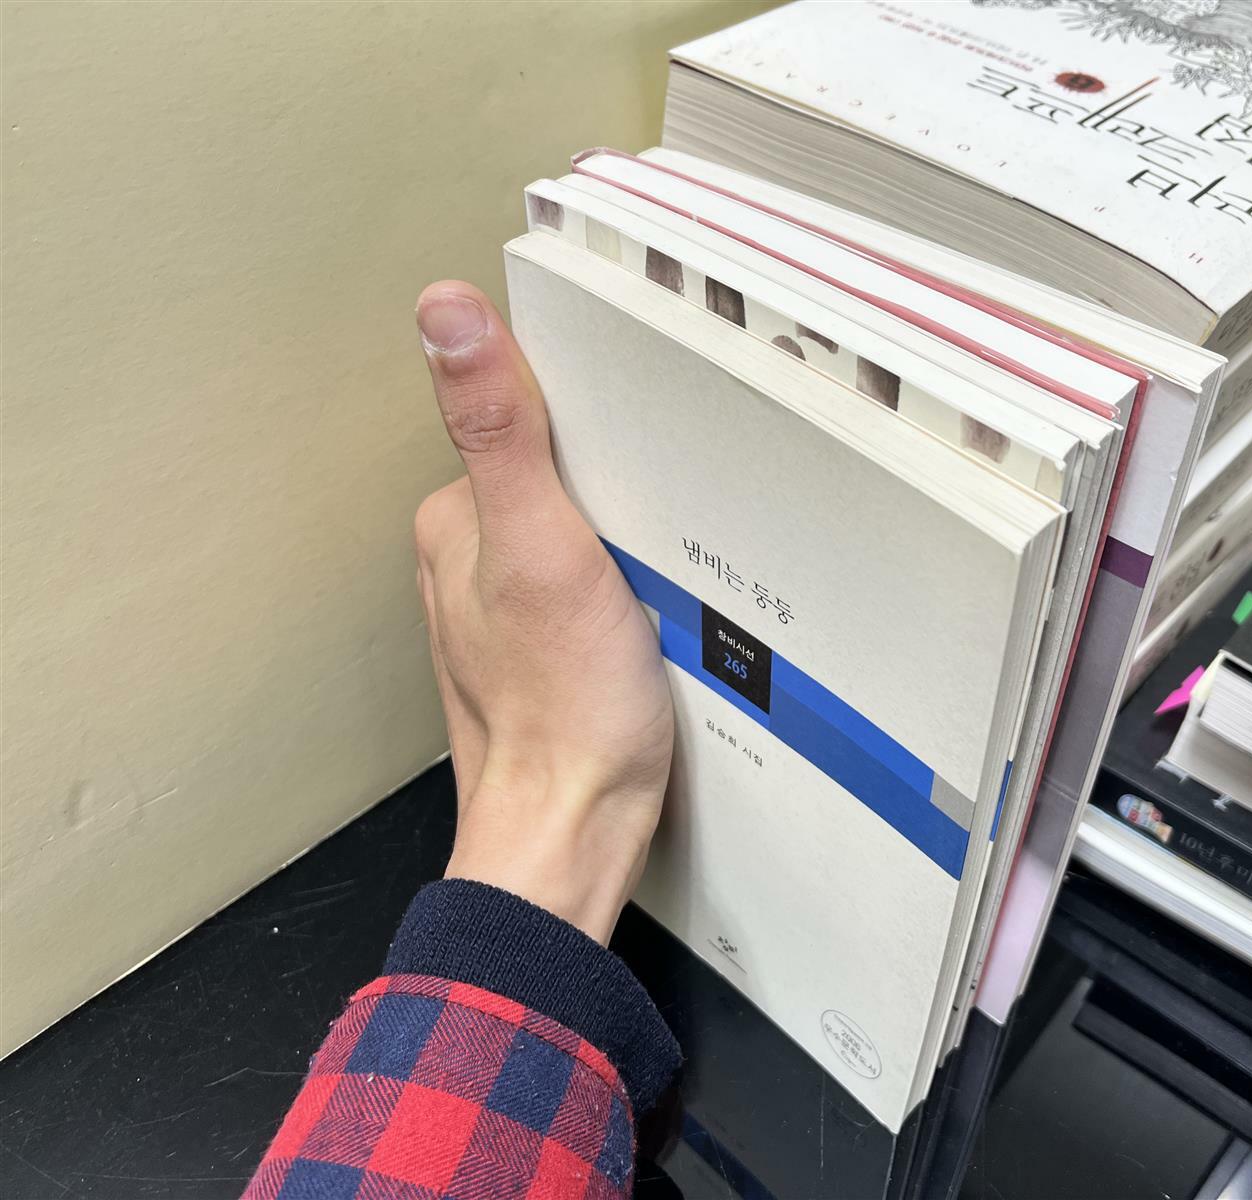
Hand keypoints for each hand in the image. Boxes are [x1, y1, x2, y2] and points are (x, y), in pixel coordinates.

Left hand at [411, 281, 673, 943]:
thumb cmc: (563, 707)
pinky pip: (596, 584)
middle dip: (620, 483)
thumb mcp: (543, 548)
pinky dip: (633, 584)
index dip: (596, 420)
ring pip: (583, 532)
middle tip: (669, 515)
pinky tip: (657, 608)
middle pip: (561, 475)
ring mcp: (505, 609)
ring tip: (667, 564)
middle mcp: (468, 559)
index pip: (526, 421)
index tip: (649, 436)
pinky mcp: (547, 648)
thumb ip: (500, 430)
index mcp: (454, 520)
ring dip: (631, 537)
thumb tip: (444, 310)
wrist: (576, 832)